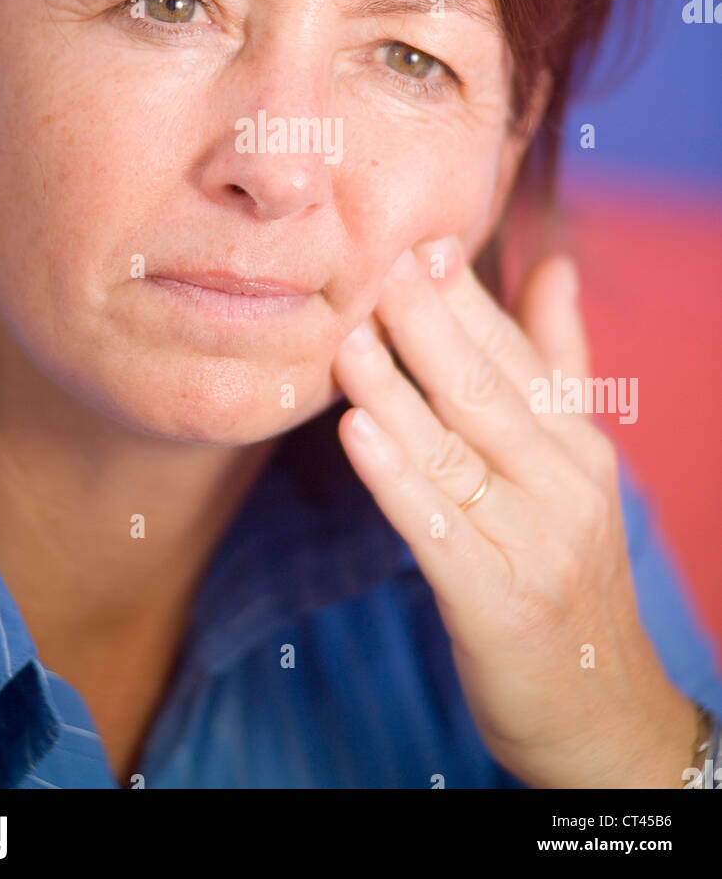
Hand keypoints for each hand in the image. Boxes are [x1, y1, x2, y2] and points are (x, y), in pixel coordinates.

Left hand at [331, 237, 697, 788]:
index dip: (464, 297)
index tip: (417, 240)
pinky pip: (438, 528)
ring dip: (398, 391)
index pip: (515, 355)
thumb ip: (558, 363)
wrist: (600, 708)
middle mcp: (563, 485)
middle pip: (486, 390)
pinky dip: (395, 478)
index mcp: (576, 444)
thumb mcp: (573, 462)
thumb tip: (555, 265)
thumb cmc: (564, 567)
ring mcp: (533, 543)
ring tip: (349, 337)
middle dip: (430, 323)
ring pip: (455, 452)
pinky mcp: (496, 602)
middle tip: (379, 263)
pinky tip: (355, 433)